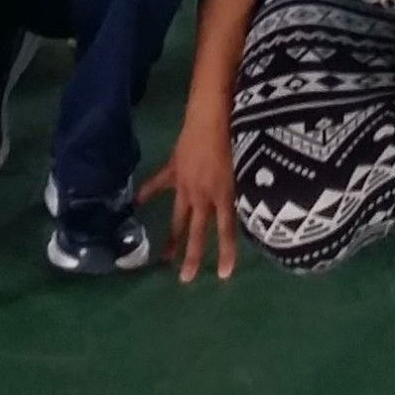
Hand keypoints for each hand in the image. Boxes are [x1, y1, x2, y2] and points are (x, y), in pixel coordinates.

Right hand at [140, 97, 236, 280]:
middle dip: (191, 256)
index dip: (225, 253)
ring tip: (164, 260)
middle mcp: (202, 195)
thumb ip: (250, 187)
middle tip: (185, 280)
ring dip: (172, 239)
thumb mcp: (250, 165)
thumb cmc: (237, 135)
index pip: (226, 231)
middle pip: (196, 231)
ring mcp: (185, 184)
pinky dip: (146, 193)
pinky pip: (158, 184)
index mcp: (223, 195)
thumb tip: (259, 205)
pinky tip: (135, 204)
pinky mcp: (174, 169)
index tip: (223, 276)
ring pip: (178, 217)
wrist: (212, 114)